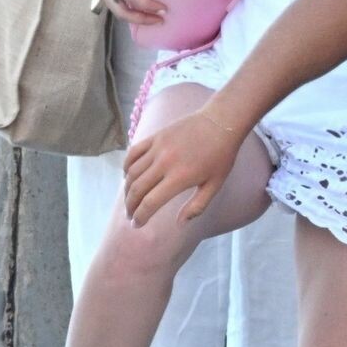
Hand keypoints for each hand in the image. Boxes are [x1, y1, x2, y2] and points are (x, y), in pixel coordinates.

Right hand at [85, 0, 165, 23]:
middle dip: (141, 19)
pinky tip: (139, 7)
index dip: (148, 6)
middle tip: (160, 21)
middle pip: (121, 11)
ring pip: (115, 10)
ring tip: (152, 17)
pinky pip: (111, 2)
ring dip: (133, 16)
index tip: (163, 9)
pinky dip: (125, 6)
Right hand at [124, 105, 238, 226]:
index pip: (150, 203)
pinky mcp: (155, 137)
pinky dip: (126, 166)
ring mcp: (157, 147)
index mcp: (180, 178)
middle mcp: (164, 162)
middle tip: (130, 215)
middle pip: (136, 189)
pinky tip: (128, 176)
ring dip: (127, 189)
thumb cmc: (221, 156)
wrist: (220, 122)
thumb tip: (180, 223)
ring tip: (130, 199)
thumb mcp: (215, 185)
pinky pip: (133, 153)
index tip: (136, 225)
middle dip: (130, 206)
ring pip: (131, 172)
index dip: (140, 217)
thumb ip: (197, 206)